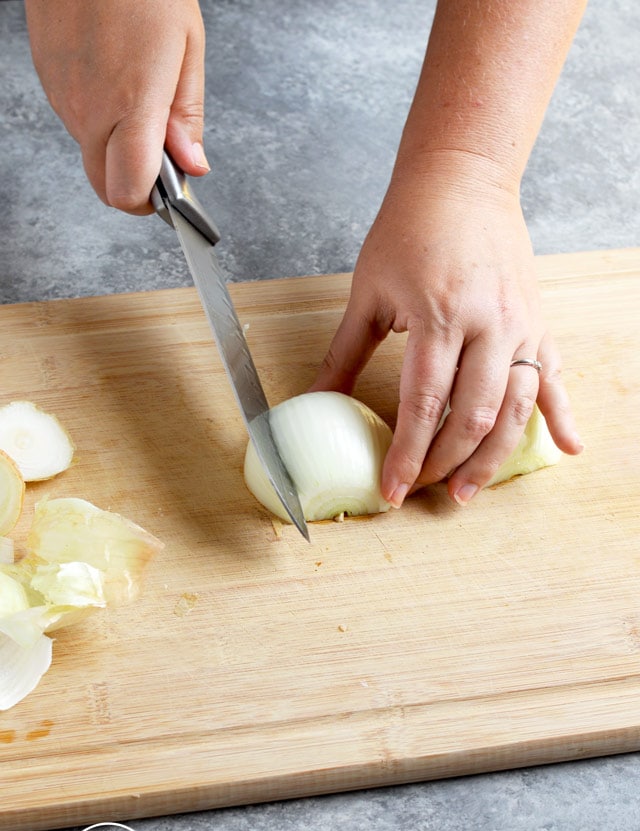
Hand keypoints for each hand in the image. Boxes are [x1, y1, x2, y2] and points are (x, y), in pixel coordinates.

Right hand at [25, 0, 208, 213]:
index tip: (171, 191)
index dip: (151, 203)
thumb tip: (193, 165)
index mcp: (131, 105)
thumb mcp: (187, 47)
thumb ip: (188, 115)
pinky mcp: (48, 85)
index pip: (129, 191)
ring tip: (139, 98)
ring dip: (118, 148)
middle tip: (160, 152)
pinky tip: (115, 82)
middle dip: (134, 184)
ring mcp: (64, 100)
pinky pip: (77, 125)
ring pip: (92, 156)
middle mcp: (90, 111)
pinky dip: (99, 121)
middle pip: (105, 188)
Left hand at [311, 156, 582, 506]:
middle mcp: (487, 324)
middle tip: (421, 490)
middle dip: (445, 463)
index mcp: (439, 315)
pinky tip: (569, 447)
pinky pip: (554, 377)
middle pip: (472, 415)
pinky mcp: (539, 322)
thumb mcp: (369, 292)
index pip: (424, 403)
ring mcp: (520, 324)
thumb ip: (344, 354)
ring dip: (493, 458)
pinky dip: (562, 415)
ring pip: (515, 408)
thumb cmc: (409, 229)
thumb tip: (314, 400)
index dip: (408, 454)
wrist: (462, 178)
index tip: (392, 490)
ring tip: (468, 492)